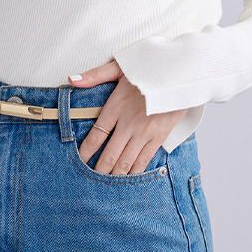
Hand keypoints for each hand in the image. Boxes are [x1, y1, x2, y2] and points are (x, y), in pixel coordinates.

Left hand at [68, 58, 187, 175]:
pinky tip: (128, 178)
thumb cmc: (149, 67)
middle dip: (100, 169)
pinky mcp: (159, 137)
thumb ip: (95, 75)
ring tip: (106, 185)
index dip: (86, 150)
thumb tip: (71, 80)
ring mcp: (144, 133)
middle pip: (110, 154)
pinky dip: (135, 171)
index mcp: (116, 107)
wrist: (180, 73)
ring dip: (115, 175)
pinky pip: (144, 160)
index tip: (79, 160)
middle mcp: (128, 124)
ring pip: (126, 161)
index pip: (96, 134)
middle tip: (90, 181)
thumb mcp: (119, 66)